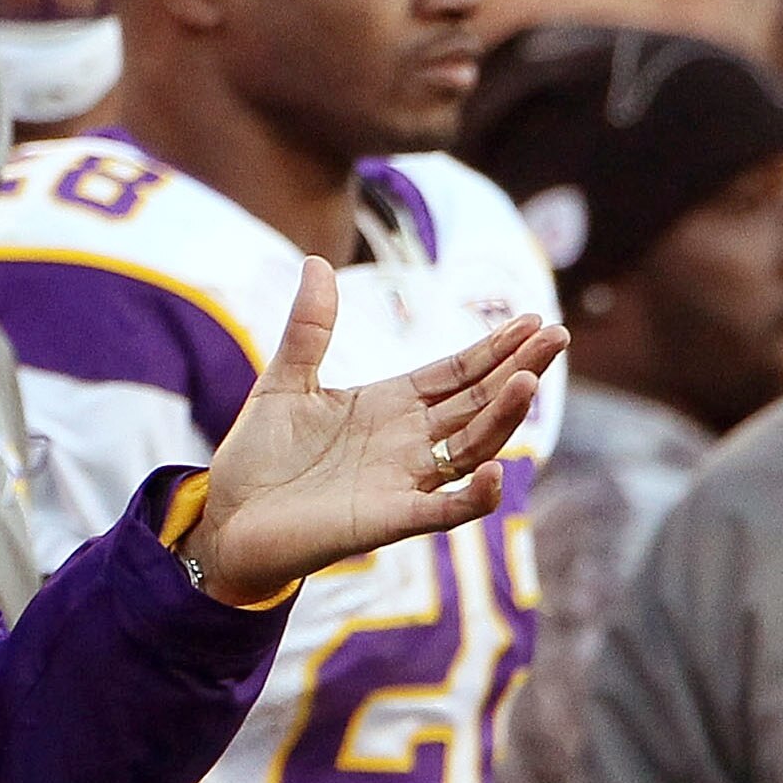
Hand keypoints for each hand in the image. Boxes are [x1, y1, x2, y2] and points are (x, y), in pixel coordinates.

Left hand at [180, 259, 564, 607]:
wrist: (225, 519)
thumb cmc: (257, 459)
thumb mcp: (284, 381)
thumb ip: (309, 328)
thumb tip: (317, 262)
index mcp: (390, 406)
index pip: (456, 373)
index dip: (493, 348)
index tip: (530, 319)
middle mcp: (407, 443)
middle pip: (477, 403)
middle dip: (518, 370)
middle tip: (557, 336)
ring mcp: (402, 482)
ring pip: (470, 448)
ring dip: (502, 418)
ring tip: (529, 381)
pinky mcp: (386, 521)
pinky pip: (442, 510)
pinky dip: (472, 497)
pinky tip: (499, 473)